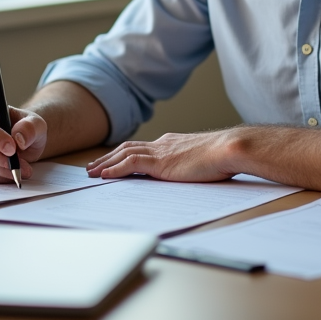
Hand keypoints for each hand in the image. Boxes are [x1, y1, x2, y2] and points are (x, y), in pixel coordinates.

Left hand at [86, 131, 237, 181]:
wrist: (229, 149)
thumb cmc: (223, 157)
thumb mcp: (202, 160)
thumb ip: (190, 164)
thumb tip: (188, 173)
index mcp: (170, 143)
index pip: (140, 147)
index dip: (123, 154)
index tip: (111, 161)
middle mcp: (162, 144)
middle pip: (127, 148)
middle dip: (108, 157)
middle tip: (92, 167)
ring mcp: (160, 151)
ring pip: (124, 154)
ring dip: (105, 164)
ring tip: (92, 173)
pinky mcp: (160, 162)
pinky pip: (130, 164)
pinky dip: (115, 169)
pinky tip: (105, 176)